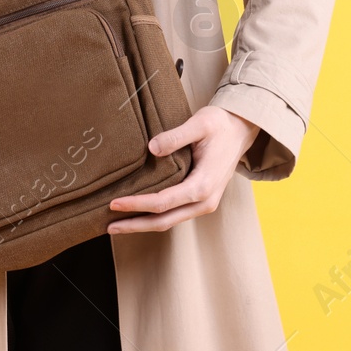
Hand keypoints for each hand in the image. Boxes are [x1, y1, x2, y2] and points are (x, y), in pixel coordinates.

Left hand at [106, 105, 260, 233]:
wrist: (241, 129)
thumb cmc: (220, 125)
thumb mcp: (200, 124)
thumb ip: (176, 136)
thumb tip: (151, 148)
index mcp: (203, 185)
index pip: (162, 202)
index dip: (137, 204)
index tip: (114, 203)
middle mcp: (205, 201)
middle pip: (164, 221)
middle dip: (135, 225)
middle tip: (109, 226)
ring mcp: (204, 203)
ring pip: (169, 221)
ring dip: (144, 223)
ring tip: (118, 224)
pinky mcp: (201, 200)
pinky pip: (175, 213)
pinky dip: (155, 216)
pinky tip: (139, 213)